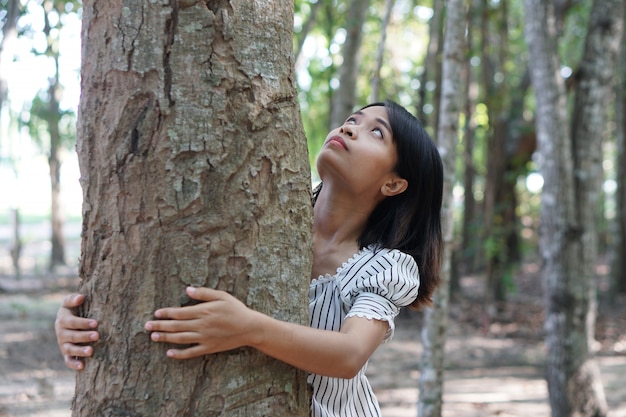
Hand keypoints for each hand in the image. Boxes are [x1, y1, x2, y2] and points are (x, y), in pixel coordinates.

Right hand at [54, 293, 98, 369]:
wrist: (68, 320)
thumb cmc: (73, 309)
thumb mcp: (70, 302)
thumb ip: (73, 299)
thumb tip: (81, 297)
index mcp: (62, 320)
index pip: (72, 322)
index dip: (83, 323)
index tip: (95, 323)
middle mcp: (61, 333)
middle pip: (72, 336)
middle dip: (84, 336)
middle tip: (97, 335)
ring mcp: (63, 345)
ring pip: (70, 349)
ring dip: (80, 350)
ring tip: (91, 351)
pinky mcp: (66, 354)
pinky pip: (68, 361)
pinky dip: (74, 364)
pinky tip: (83, 366)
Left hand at [145, 287, 260, 358]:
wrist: (249, 327)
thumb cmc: (236, 310)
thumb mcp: (222, 296)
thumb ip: (204, 293)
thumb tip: (188, 289)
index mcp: (204, 311)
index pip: (180, 313)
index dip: (166, 313)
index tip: (156, 313)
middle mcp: (202, 325)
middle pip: (176, 326)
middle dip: (160, 326)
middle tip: (146, 326)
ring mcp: (204, 338)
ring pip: (180, 338)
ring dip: (165, 338)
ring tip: (153, 337)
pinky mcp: (209, 348)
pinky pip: (191, 352)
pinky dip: (179, 354)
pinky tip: (169, 353)